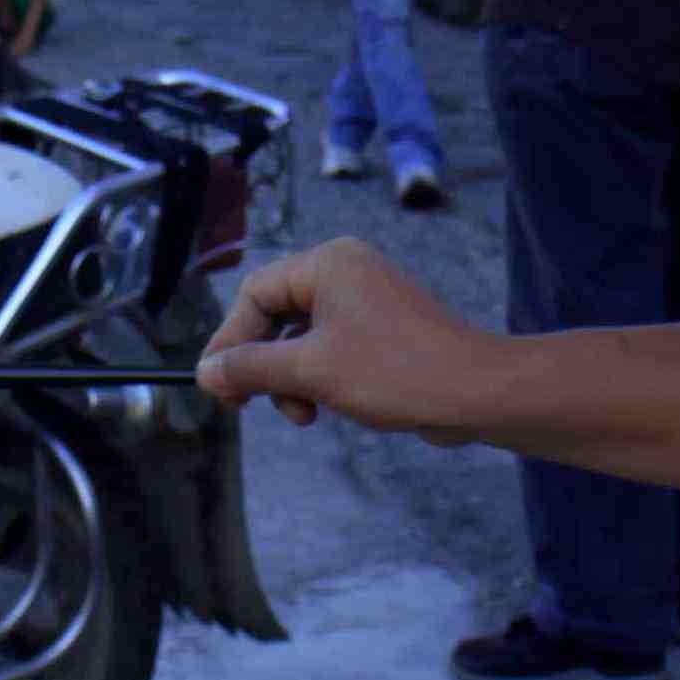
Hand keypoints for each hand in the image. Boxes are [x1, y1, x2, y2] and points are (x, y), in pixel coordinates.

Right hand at [194, 237, 496, 441]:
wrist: (474, 391)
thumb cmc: (395, 372)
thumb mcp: (310, 372)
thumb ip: (251, 368)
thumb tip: (205, 372)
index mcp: (327, 264)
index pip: (255, 294)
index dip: (230, 340)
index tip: (217, 385)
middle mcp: (346, 271)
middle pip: (275, 314)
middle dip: (262, 364)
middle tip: (244, 405)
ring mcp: (367, 299)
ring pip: (301, 338)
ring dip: (290, 379)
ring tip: (302, 415)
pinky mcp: (383, 329)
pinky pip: (330, 348)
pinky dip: (318, 378)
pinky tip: (325, 407)